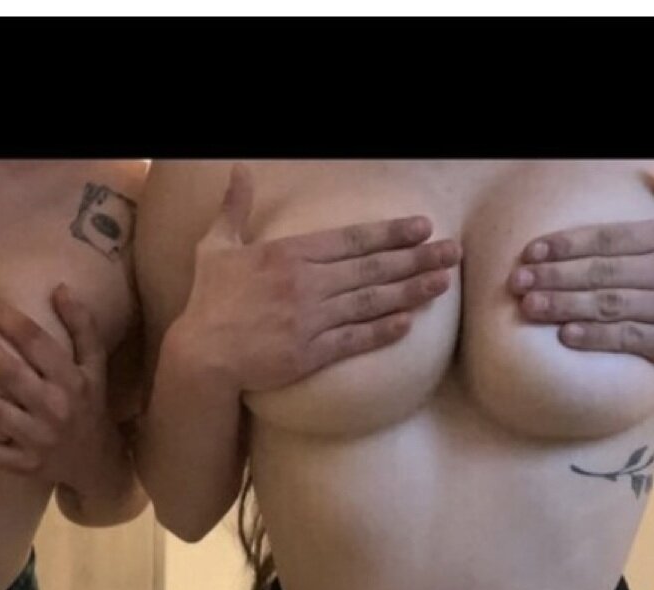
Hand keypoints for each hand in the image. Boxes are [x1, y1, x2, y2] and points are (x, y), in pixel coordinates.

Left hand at [0, 285, 117, 483]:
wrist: (95, 461)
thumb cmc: (88, 404)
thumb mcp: (94, 365)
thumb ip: (82, 326)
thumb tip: (59, 288)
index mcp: (73, 380)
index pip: (34, 340)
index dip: (4, 316)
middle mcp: (55, 409)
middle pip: (7, 371)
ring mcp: (37, 439)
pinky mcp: (21, 464)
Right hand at [164, 163, 460, 392]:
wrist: (200, 354)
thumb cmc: (209, 301)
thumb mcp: (215, 247)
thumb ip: (233, 209)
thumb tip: (239, 171)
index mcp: (289, 254)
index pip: (351, 240)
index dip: (390, 233)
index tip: (421, 228)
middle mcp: (306, 283)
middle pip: (371, 268)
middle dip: (416, 258)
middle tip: (453, 252)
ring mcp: (311, 320)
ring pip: (370, 302)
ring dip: (410, 291)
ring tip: (442, 282)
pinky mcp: (310, 353)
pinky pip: (354, 340)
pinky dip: (382, 331)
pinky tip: (409, 323)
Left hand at [509, 159, 653, 371]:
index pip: (611, 238)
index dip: (568, 244)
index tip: (531, 252)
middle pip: (604, 272)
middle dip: (556, 276)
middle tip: (516, 282)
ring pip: (611, 306)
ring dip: (566, 307)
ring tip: (528, 307)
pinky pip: (630, 339)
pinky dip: (597, 338)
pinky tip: (565, 336)